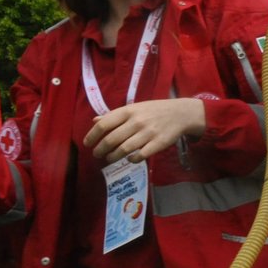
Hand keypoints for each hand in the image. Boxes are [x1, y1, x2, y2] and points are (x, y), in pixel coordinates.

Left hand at [84, 98, 205, 163]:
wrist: (180, 113)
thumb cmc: (154, 110)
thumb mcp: (134, 108)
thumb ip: (115, 115)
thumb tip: (95, 121)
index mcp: (128, 111)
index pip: (104, 124)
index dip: (92, 136)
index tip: (87, 144)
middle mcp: (137, 122)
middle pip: (111, 139)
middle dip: (100, 150)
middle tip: (97, 154)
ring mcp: (148, 133)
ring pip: (123, 149)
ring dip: (113, 157)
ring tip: (110, 158)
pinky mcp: (158, 144)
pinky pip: (140, 156)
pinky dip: (131, 159)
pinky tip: (129, 158)